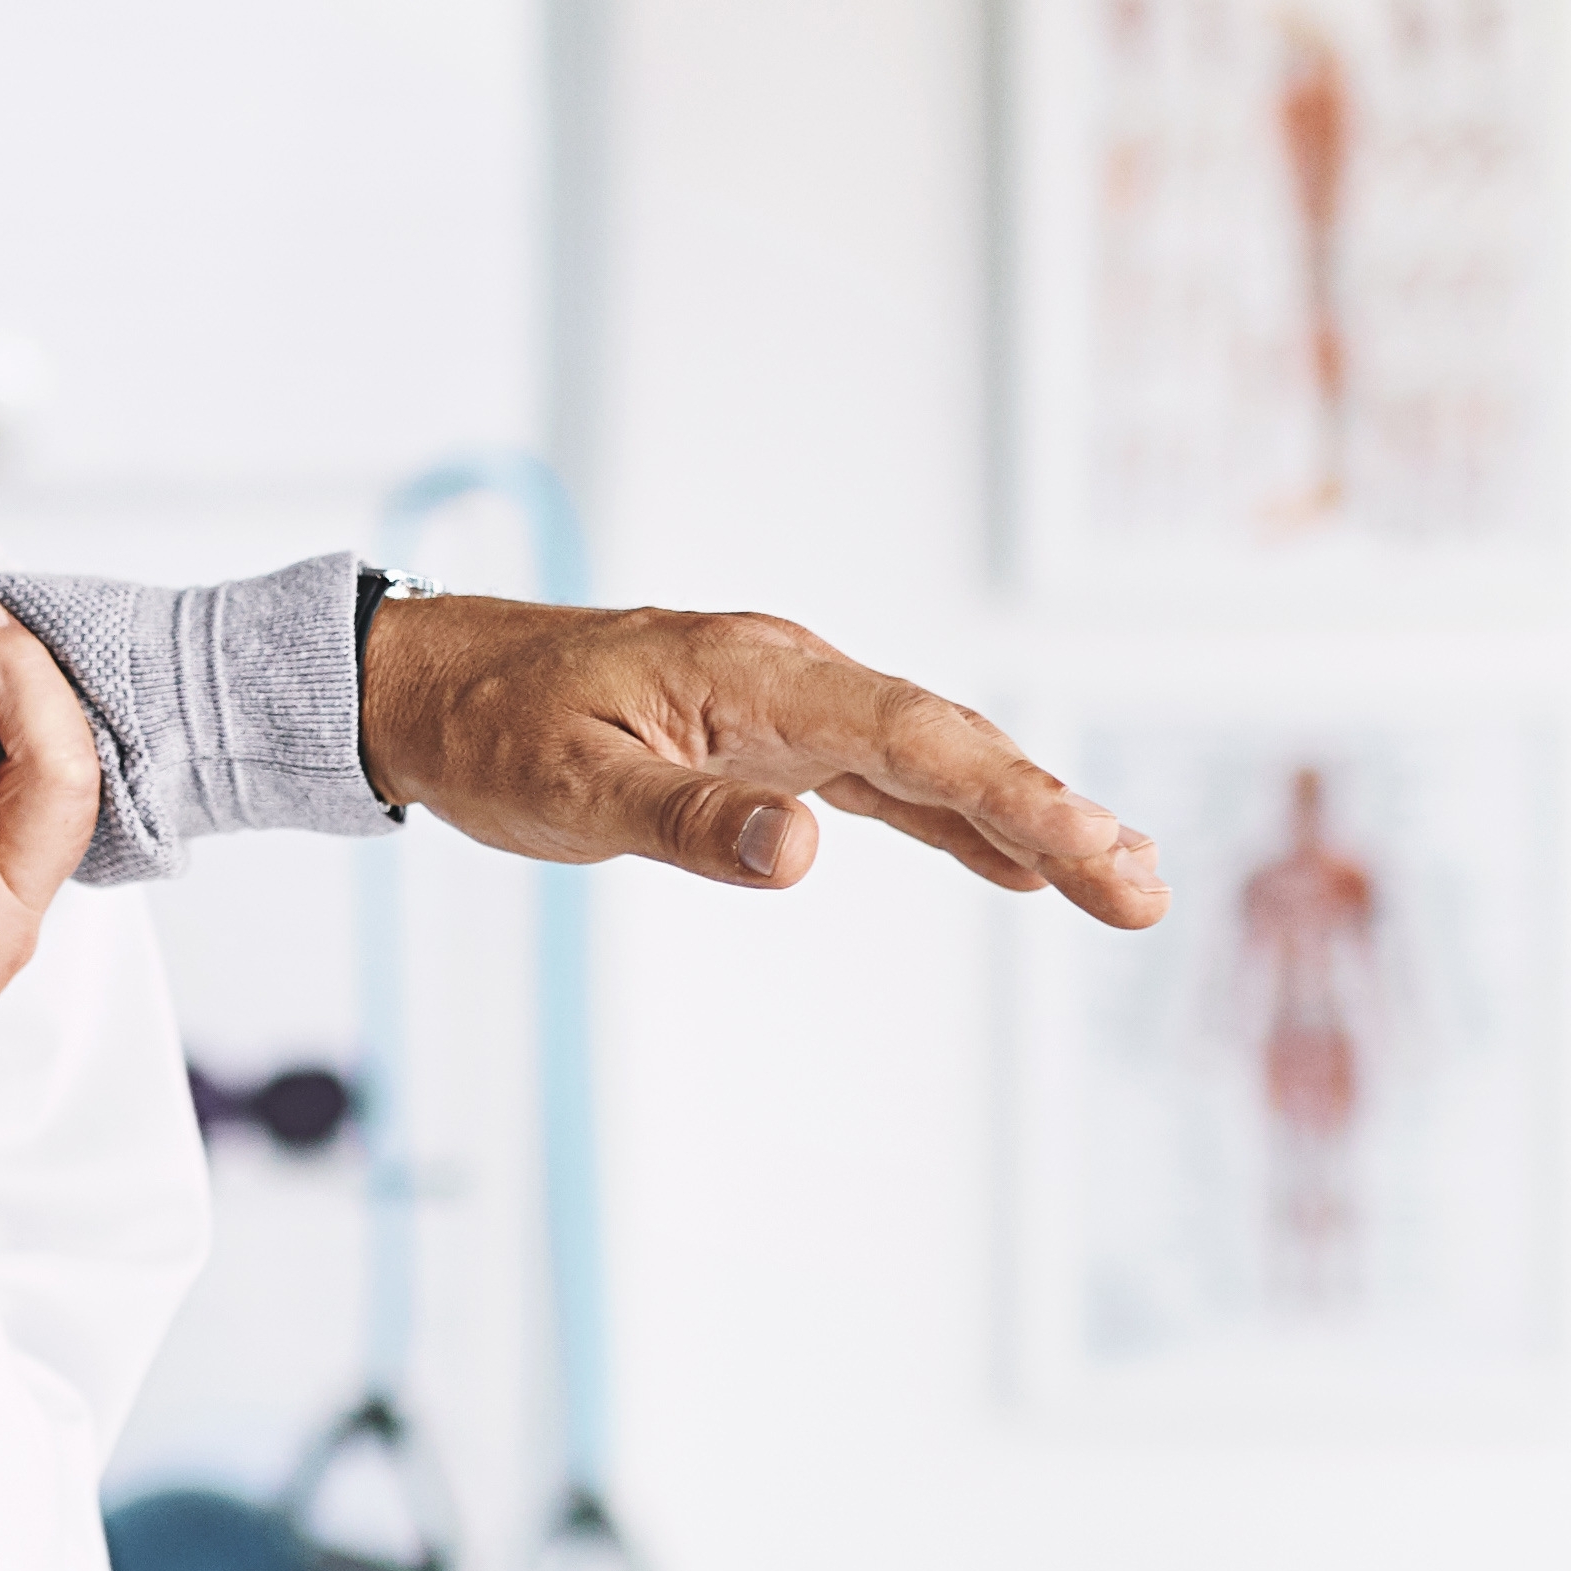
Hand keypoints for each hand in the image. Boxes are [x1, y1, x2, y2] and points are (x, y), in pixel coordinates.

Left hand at [353, 593, 1166, 923]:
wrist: (426, 683)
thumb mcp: (571, 789)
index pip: (917, 742)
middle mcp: (792, 679)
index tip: (1097, 856)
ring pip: (932, 763)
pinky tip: (1018, 863)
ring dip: (1026, 820)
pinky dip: (958, 818)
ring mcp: (787, 709)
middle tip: (1144, 894)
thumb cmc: (491, 728)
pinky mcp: (768, 743)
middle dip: (1055, 818)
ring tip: (1123, 883)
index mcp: (758, 676)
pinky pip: (887, 780)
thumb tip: (799, 852)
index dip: (1019, 801)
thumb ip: (688, 824)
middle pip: (951, 747)